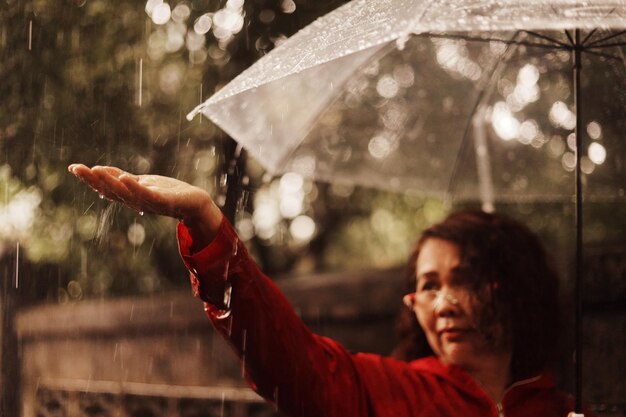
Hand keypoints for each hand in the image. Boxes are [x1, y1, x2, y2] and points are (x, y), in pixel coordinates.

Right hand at [69, 164, 222, 247]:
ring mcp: (148, 202)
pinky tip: (125, 178)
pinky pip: (146, 194)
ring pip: (125, 193)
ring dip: (109, 182)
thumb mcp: (141, 183)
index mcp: (129, 196)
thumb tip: (100, 171)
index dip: (89, 179)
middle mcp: (135, 202)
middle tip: (76, 168)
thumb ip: (123, 179)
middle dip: (92, 180)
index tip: (73, 167)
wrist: (193, 204)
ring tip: (95, 170)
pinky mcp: (162, 200)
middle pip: (110, 191)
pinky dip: (134, 187)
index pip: (105, 187)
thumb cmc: (167, 193)